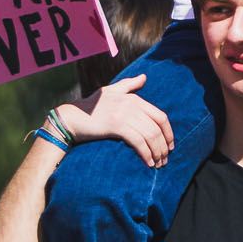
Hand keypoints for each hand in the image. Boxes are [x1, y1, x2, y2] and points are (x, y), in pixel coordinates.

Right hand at [56, 74, 173, 166]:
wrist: (72, 116)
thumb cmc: (92, 106)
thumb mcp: (111, 91)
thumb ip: (129, 84)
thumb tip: (144, 77)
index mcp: (134, 98)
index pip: (160, 116)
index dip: (169, 132)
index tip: (170, 145)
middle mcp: (132, 105)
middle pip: (157, 128)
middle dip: (164, 146)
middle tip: (165, 159)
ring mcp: (124, 115)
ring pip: (149, 136)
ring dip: (157, 152)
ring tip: (158, 164)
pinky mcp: (115, 126)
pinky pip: (137, 142)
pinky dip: (146, 154)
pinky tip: (148, 163)